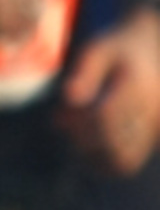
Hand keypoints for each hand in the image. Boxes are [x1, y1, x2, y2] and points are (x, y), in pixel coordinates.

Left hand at [60, 4, 159, 174]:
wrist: (151, 48)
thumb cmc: (116, 48)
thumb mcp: (97, 50)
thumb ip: (84, 71)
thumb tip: (70, 97)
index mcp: (137, 85)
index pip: (104, 116)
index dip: (77, 122)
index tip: (59, 116)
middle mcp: (151, 109)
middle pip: (113, 142)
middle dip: (80, 139)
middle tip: (62, 123)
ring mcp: (155, 125)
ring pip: (123, 159)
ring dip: (92, 154)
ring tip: (74, 133)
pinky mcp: (153, 136)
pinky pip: (128, 161)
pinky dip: (104, 159)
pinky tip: (87, 141)